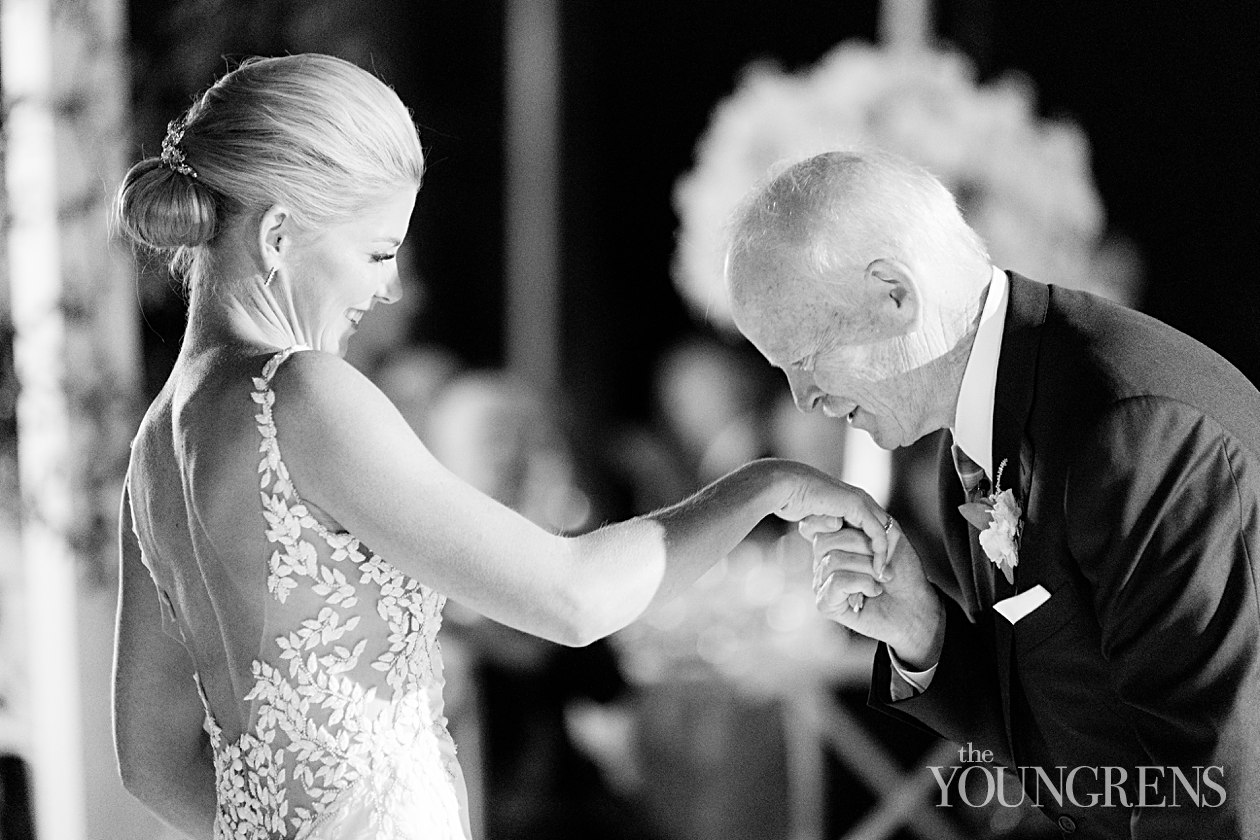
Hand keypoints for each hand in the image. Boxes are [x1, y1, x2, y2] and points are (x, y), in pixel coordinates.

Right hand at [772, 462, 890, 575]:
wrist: (786, 484)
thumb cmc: (793, 500)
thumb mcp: (813, 519)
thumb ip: (823, 528)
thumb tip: (823, 541)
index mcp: (853, 501)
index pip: (876, 527)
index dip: (877, 548)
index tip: (876, 570)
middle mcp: (861, 500)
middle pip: (886, 530)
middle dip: (889, 553)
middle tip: (886, 576)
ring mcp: (861, 501)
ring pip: (886, 532)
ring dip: (887, 555)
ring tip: (884, 575)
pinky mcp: (857, 506)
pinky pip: (877, 533)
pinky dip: (880, 551)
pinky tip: (877, 568)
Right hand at [801, 516, 943, 669]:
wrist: (914, 603)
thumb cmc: (902, 569)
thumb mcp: (886, 533)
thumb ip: (862, 519)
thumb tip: (834, 518)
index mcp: (832, 543)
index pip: (812, 525)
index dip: (827, 522)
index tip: (859, 529)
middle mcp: (821, 562)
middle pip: (825, 540)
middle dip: (864, 547)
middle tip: (880, 562)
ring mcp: (821, 583)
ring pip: (833, 561)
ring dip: (868, 568)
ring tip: (880, 578)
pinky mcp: (825, 603)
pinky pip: (836, 582)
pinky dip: (863, 584)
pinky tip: (873, 591)